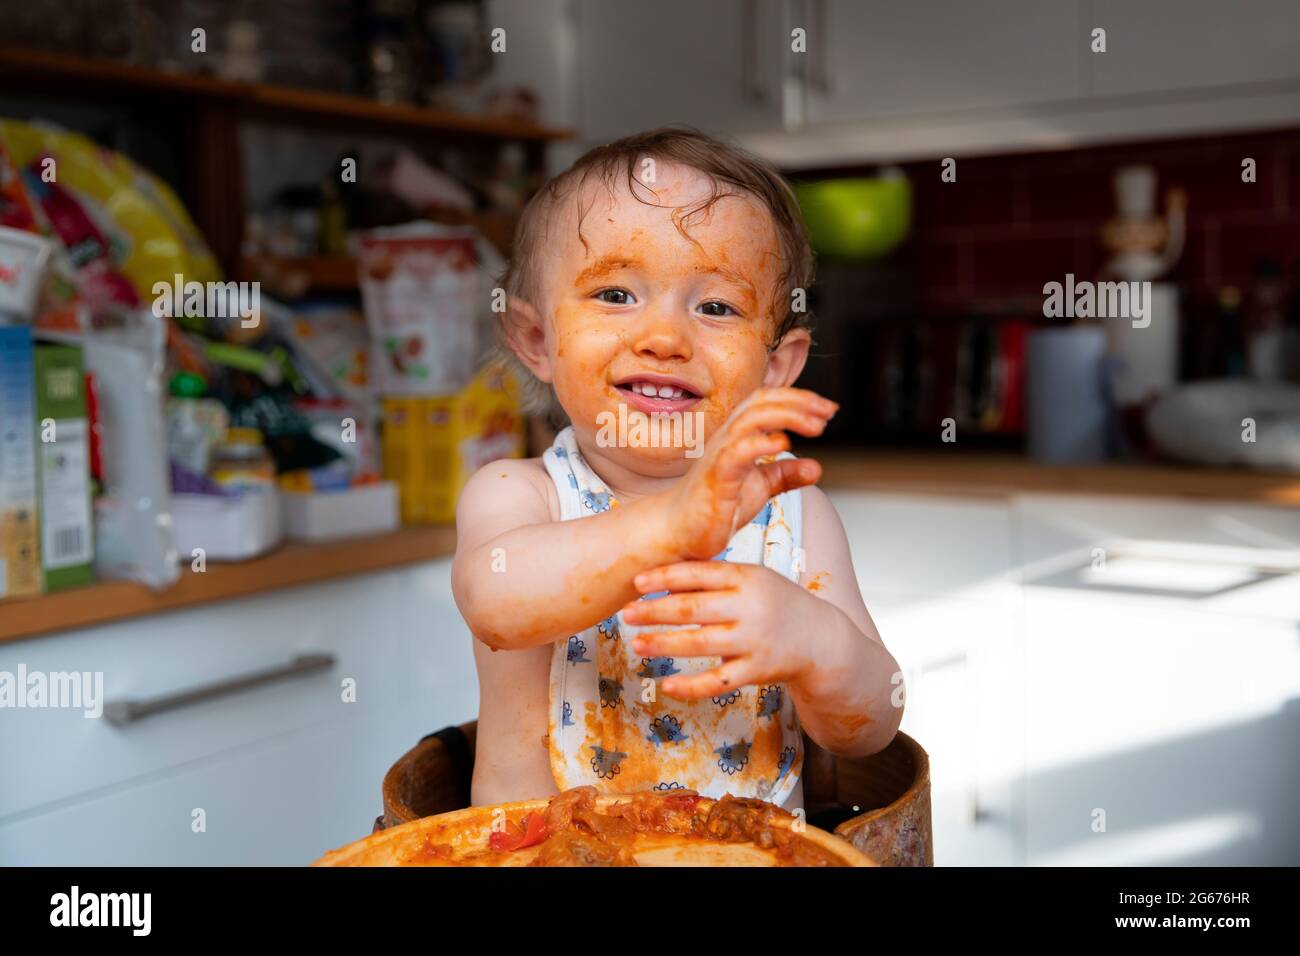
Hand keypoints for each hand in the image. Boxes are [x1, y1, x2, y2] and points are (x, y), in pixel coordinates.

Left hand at [620, 560, 828, 699]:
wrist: (822, 640)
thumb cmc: (777, 603)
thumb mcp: (753, 579)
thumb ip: (715, 577)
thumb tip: (662, 579)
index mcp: (747, 578)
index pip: (699, 573)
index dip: (664, 577)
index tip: (636, 582)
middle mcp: (750, 608)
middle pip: (693, 609)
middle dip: (654, 611)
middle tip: (626, 612)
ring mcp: (754, 641)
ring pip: (699, 644)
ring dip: (663, 644)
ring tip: (637, 643)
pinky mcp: (756, 671)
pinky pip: (717, 681)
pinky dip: (690, 686)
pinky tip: (667, 684)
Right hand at [663, 387, 835, 560]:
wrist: (678, 531)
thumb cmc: (713, 507)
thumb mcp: (758, 488)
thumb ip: (784, 475)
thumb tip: (815, 467)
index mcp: (739, 436)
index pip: (768, 402)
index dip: (800, 400)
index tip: (828, 410)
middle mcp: (728, 438)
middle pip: (761, 402)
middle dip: (799, 401)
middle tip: (828, 412)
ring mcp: (720, 455)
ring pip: (751, 419)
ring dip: (787, 416)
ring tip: (816, 426)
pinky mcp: (715, 477)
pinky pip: (735, 452)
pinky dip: (759, 444)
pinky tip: (782, 444)